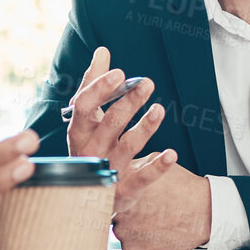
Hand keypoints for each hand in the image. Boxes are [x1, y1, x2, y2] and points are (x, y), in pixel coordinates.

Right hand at [65, 46, 176, 204]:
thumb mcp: (88, 119)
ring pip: (128, 147)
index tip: (119, 73)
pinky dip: (157, 166)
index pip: (84, 107)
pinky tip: (171, 154)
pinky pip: (143, 177)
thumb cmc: (91, 147)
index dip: (101, 89)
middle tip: (146, 83)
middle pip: (110, 124)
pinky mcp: (125, 190)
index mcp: (78, 131)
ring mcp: (108, 171)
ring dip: (145, 128)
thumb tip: (102, 52)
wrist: (87, 197)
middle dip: (128, 102)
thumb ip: (94, 84)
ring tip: (159, 109)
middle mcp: (90, 151)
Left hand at [111, 162, 210, 249]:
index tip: (122, 196)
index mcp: (121, 187)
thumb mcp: (154, 161)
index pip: (104, 192)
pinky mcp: (132, 248)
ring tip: (153, 220)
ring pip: (120, 230)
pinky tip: (154, 232)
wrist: (204, 212)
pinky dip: (139, 241)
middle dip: (124, 211)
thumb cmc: (182, 188)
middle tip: (144, 209)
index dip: (114, 195)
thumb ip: (131, 165)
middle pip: (111, 212)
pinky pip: (129, 245)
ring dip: (131, 227)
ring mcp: (124, 231)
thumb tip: (119, 164)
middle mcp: (119, 209)